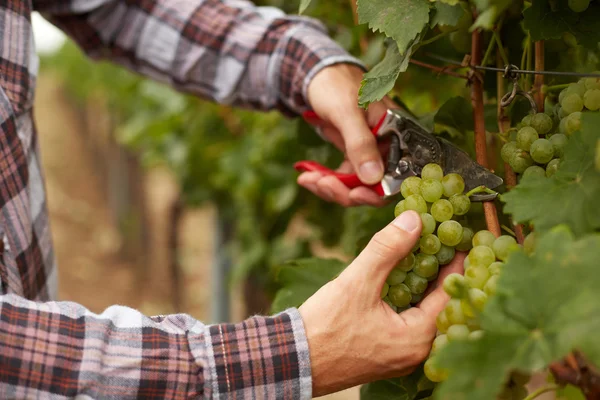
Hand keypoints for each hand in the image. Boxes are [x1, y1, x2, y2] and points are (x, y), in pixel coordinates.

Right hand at [298, 211, 464, 396]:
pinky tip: (399, 278)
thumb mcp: (357, 282)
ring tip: (421, 252)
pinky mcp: (384, 353)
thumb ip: (387, 249)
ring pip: (421, 312)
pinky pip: (406, 321)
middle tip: (441, 240)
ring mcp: (400, 355)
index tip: (461, 237)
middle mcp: (416, 351)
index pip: (450, 292)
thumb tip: (415, 220)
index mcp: (418, 337)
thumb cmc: (325, 327)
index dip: (457, 261)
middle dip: (439, 271)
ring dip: (421, 283)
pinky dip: (407, 298)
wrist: (293, 359)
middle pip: (439, 303)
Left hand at [299, 64, 396, 206]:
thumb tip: (374, 178)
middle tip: (320, 184)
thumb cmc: (337, 85)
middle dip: (345, 191)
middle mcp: (387, 147)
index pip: (395, 176)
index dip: (375, 192)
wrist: (317, 74)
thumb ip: (361, 143)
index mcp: (397, 135)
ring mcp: (369, 153)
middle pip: (374, 187)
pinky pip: (342, 177)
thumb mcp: (347, 112)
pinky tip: (307, 177)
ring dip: (330, 187)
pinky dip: (324, 179)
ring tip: (308, 179)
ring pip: (355, 185)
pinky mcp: (353, 155)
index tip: (352, 195)